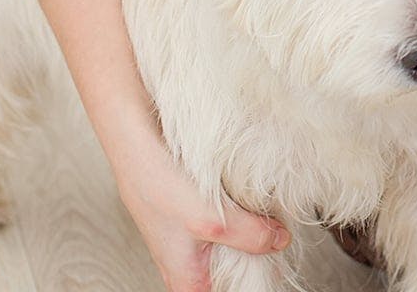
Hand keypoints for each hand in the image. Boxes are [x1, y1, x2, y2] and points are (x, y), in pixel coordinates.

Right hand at [112, 129, 290, 291]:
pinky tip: (253, 199)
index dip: (249, 286)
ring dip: (251, 232)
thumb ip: (251, 236)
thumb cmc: (156, 184)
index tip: (272, 268)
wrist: (137, 139)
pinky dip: (243, 212)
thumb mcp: (212, 219)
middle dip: (257, 259)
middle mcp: (187, 262)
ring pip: (234, 244)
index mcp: (186, 279)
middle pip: (233, 273)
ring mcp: (191, 236)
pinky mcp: (197, 211)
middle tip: (277, 240)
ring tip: (268, 217)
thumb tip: (279, 241)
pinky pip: (230, 220)